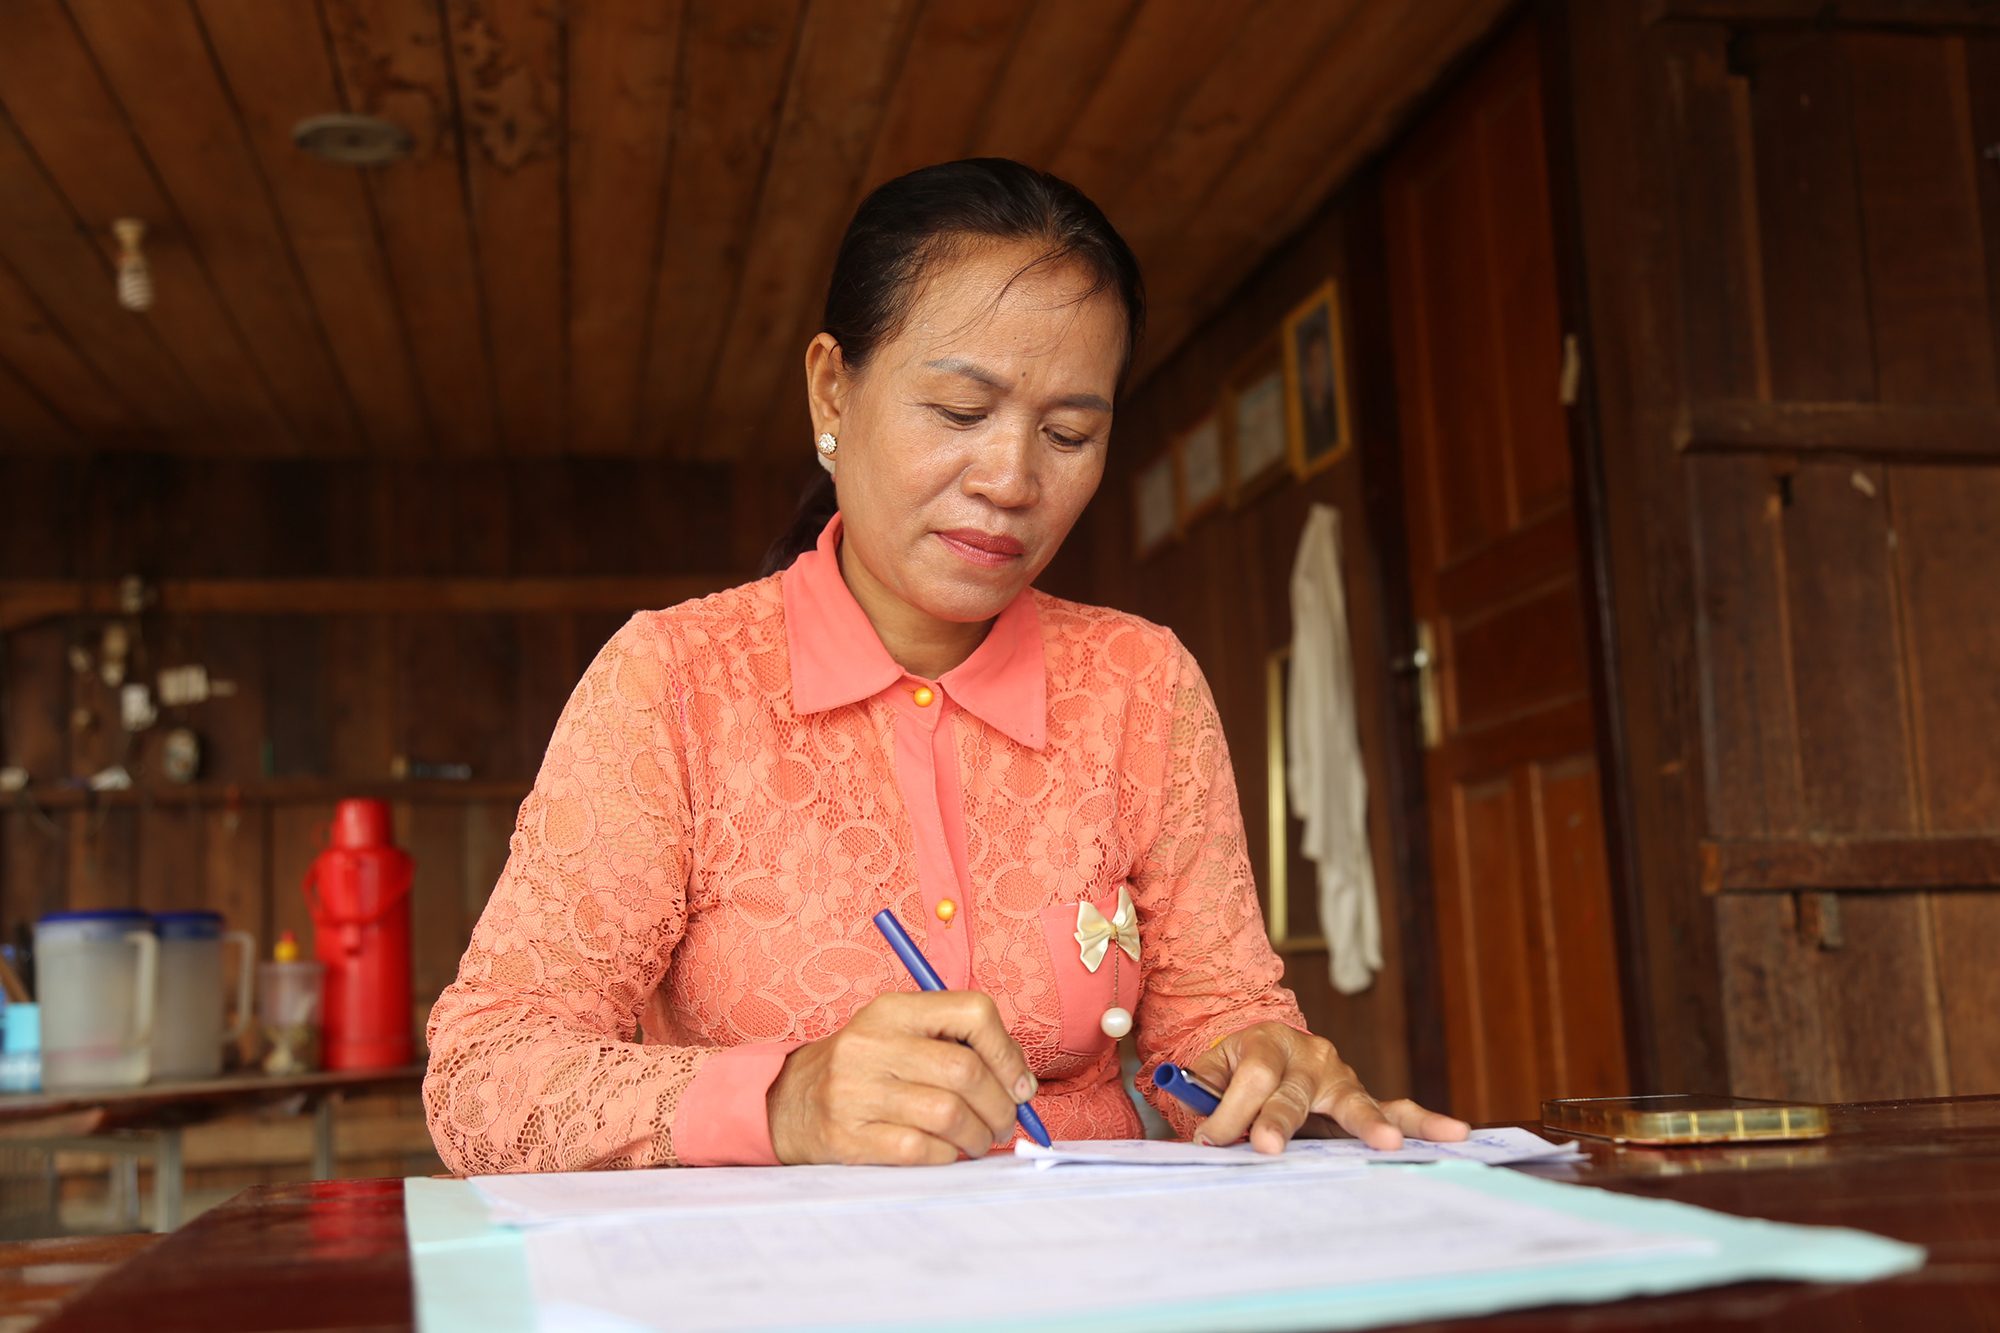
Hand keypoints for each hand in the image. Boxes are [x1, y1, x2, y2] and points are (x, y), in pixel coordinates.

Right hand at [766, 992, 1037, 1165]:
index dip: (1008, 1052)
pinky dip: (948, 1156)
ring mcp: (855, 1091)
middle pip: (965, 1072)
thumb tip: (1021, 1083)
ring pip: (948, 1115)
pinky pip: (920, 1150)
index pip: (973, 1013)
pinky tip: (948, 1153)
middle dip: (1001, 1105)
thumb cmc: (866, 1068)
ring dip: (979, 1136)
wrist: (788, 1101)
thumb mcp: (901, 1034)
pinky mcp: (847, 1136)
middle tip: (1006, 1122)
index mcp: (894, 1010)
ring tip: (980, 1141)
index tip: (1019, 1083)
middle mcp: (872, 1044)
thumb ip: (958, 1044)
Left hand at [1180, 1021, 1467, 1154]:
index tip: (1209, 1140)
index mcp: (1264, 1044)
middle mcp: (1307, 1056)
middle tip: (1266, 1146)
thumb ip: (1203, 1097)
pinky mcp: (1361, 1096)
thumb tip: (1200, 1133)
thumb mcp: (1211, 1073)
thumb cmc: (1235, 1067)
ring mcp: (1340, 1076)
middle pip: (1293, 1091)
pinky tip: (1454, 1133)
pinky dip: (1424, 1123)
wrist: (1265, 1041)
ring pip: (1353, 1101)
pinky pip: (1396, 1110)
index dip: (1228, 1111)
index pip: (1250, 1078)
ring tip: (1388, 1145)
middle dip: (1279, 1120)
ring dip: (1370, 1125)